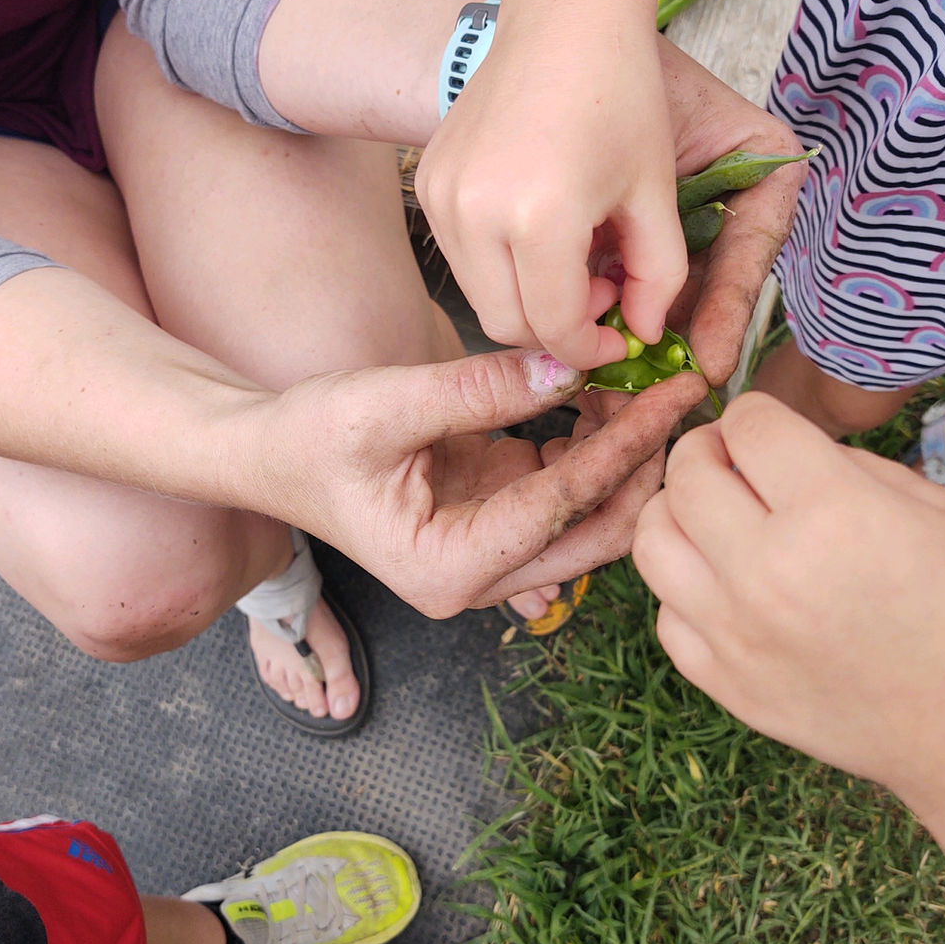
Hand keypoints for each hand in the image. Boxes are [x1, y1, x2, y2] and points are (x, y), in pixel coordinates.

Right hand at [259, 349, 706, 615]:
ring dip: (619, 454)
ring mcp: (489, 551)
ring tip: (641, 381)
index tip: (673, 392)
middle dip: (642, 465)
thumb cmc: (307, 440)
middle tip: (680, 395)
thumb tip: (571, 366)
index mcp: (452, 570)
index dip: (625, 446)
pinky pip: (562, 490)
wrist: (265, 454)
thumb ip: (478, 389)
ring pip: (587, 517)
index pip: (563, 508)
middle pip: (594, 535)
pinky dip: (588, 445)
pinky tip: (601, 394)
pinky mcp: (492, 517)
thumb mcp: (386, 407)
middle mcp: (479, 578)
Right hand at [416, 11, 802, 378]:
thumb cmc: (620, 95)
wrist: (565, 20)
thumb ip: (657, 278)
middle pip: (507, 325)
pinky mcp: (429, 185)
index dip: (590, 349)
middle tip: (599, 295)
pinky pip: (462, 259)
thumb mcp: (655, 194)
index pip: (555, 327)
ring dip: (528, 301)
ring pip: (480, 297)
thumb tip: (644, 335)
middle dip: (557, 330)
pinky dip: (502, 268)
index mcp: (540, 218)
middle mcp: (477, 214)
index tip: (617, 339)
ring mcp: (443, 199)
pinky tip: (541, 233)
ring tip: (574, 259)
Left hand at [630, 391, 944, 801]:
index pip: (747, 426)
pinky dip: (685, 589)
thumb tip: (778, 450)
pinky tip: (724, 586)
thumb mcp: (936, 507)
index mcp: (832, 514)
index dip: (755, 414)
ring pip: (651, 543)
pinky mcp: (725, 685)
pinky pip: (666, 615)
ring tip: (714, 517)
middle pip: (686, 476)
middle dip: (707, 452)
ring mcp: (736, 634)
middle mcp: (767, 571)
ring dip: (677, 513)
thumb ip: (845, 466)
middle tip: (732, 460)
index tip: (765, 426)